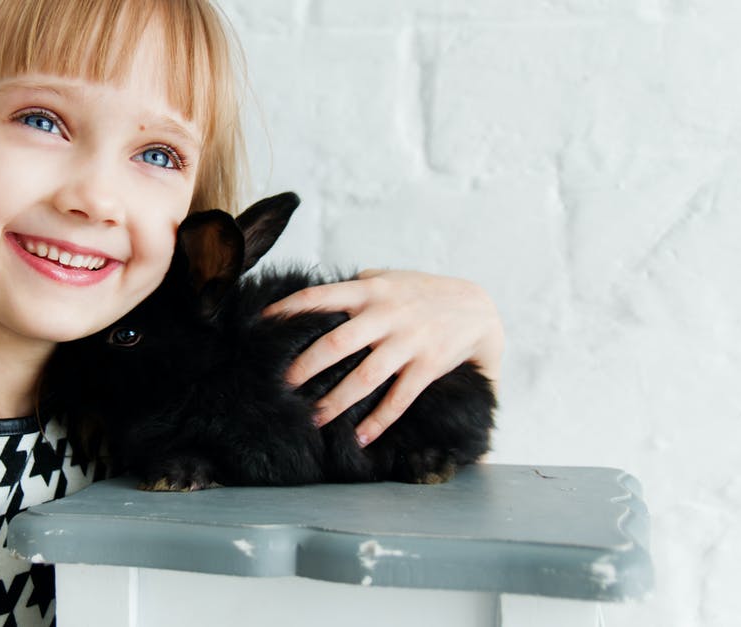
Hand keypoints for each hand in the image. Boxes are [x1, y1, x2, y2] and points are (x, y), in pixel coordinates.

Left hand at [262, 269, 502, 445]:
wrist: (478, 308)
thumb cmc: (421, 293)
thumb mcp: (388, 279)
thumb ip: (353, 287)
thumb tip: (310, 298)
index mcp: (371, 290)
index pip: (321, 297)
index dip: (289, 311)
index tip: (262, 327)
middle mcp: (387, 315)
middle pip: (337, 343)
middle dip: (306, 366)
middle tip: (282, 386)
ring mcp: (408, 342)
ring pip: (365, 377)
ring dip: (336, 401)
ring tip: (312, 419)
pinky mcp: (427, 366)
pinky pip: (400, 398)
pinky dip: (380, 420)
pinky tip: (361, 437)